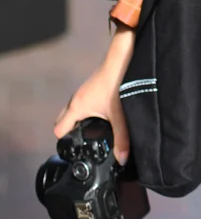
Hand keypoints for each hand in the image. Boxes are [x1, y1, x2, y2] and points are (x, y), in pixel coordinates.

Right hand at [54, 24, 135, 164]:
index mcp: (77, 107)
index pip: (58, 130)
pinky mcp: (91, 88)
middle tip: (84, 142)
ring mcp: (83, 92)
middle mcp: (76, 99)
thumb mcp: (120, 116)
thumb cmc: (117, 83)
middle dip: (70, 132)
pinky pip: (81, 104)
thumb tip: (122, 159)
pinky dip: (86, 112)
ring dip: (78, 121)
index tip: (75, 150)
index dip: (64, 142)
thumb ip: (122, 139)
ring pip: (72, 111)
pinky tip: (101, 116)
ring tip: (93, 132)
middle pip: (62, 120)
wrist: (122, 59)